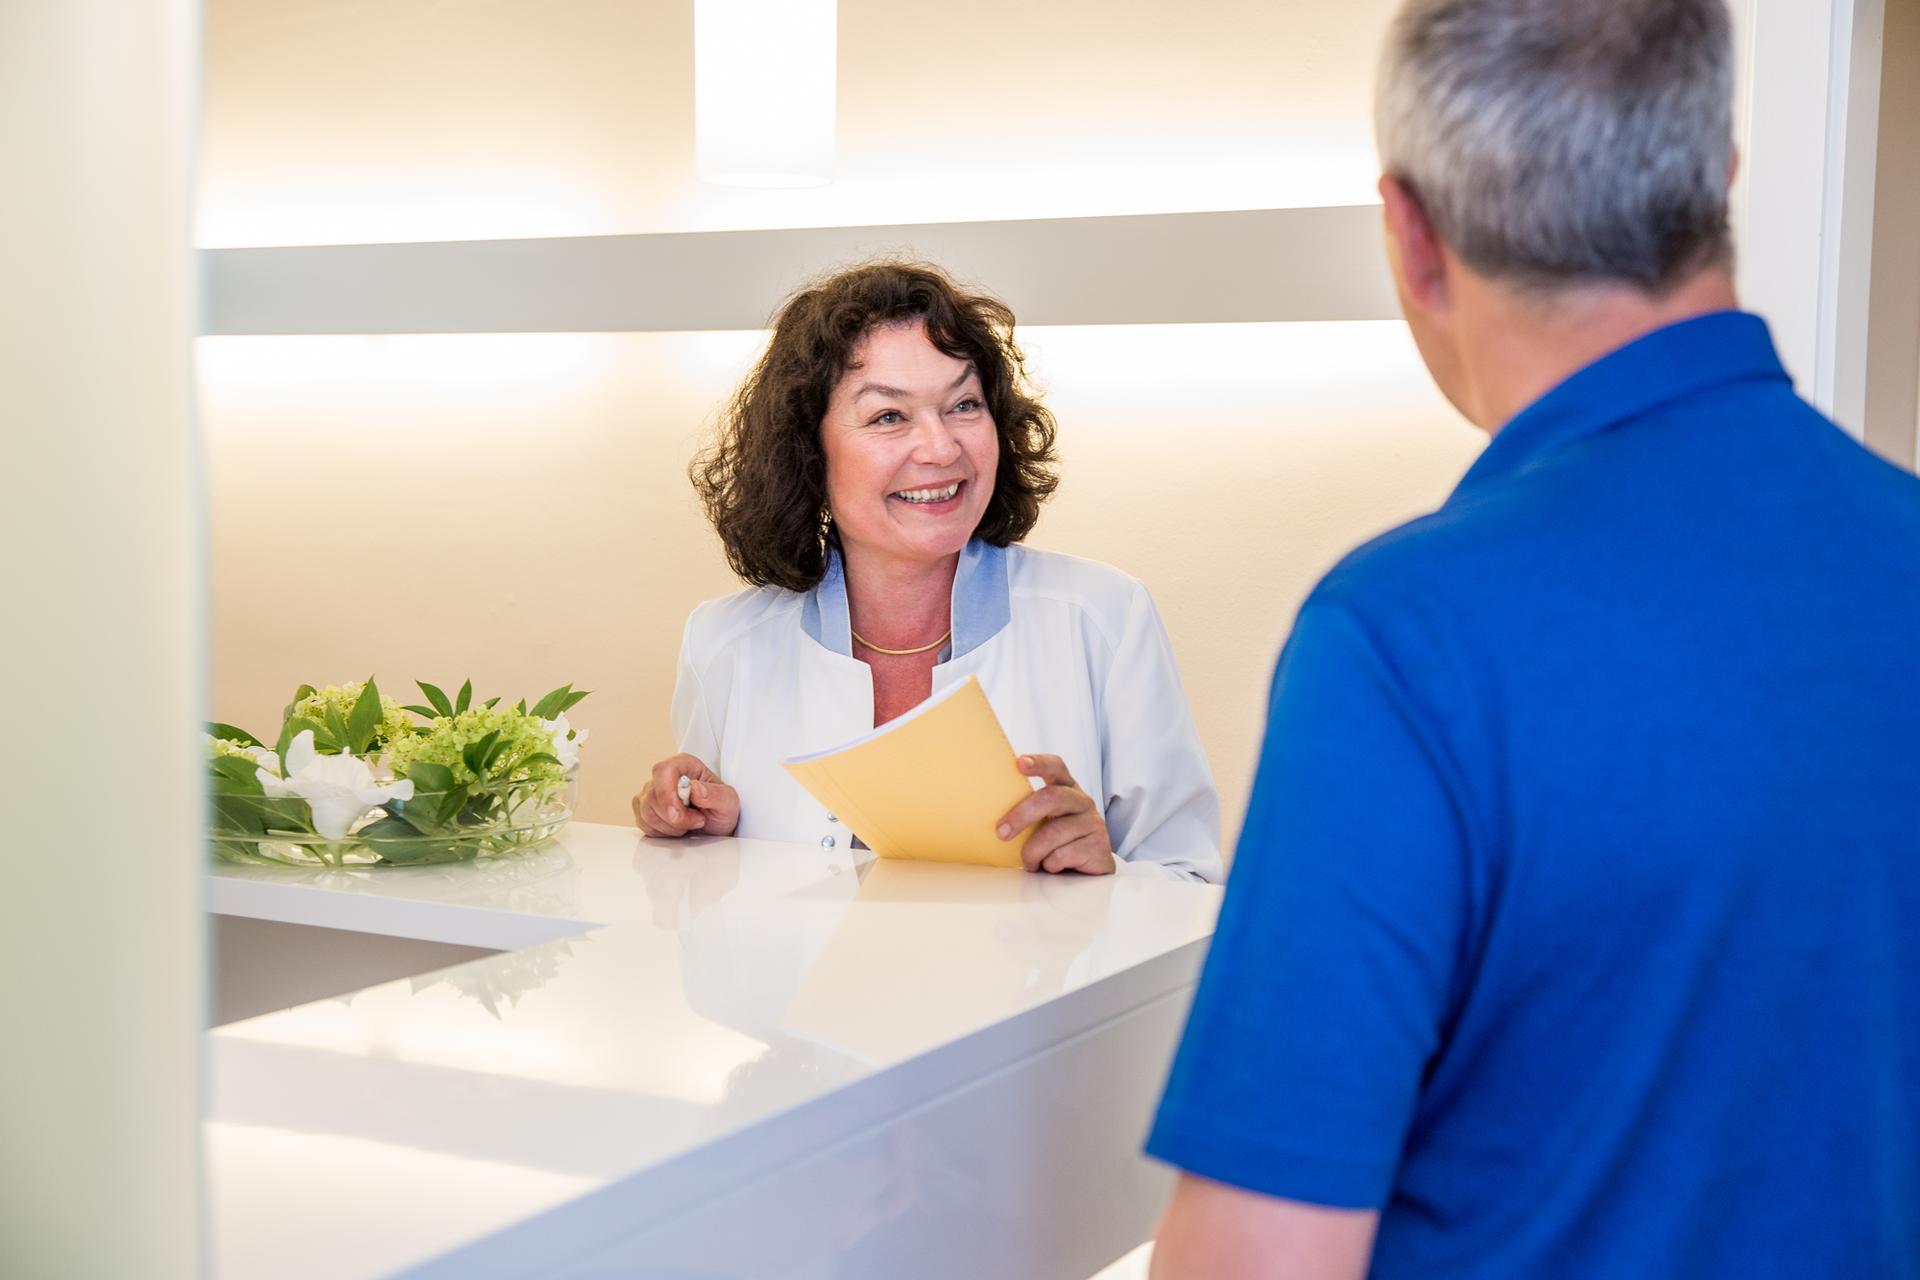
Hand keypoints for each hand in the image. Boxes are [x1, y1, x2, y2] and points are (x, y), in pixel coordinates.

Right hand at [633, 753, 739, 837]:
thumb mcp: (729, 801)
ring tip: (690, 824)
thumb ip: (716, 794)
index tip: (677, 814)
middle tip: (698, 820)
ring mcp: (651, 792)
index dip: (666, 794)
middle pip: (653, 796)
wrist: (716, 823)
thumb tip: (695, 788)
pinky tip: (676, 828)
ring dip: (670, 827)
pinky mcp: (644, 809)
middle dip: (675, 818)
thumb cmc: (721, 808)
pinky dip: (661, 832)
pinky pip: (643, 824)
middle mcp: (664, 776)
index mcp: (684, 764)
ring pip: (646, 813)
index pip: (663, 770)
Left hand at [995, 754, 1114, 874]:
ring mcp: (1093, 823)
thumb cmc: (1056, 844)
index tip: (1019, 763)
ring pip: (1052, 833)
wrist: (1086, 873)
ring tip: (1030, 862)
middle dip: (1022, 815)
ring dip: (1033, 852)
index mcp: (1066, 789)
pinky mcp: (1099, 847)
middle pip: (1051, 797)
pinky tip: (1052, 867)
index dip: (1039, 763)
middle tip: (1002, 832)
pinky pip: (1063, 855)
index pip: (1056, 767)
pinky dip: (1049, 865)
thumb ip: (1027, 812)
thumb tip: (988, 814)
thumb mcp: (1042, 823)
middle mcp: (1082, 801)